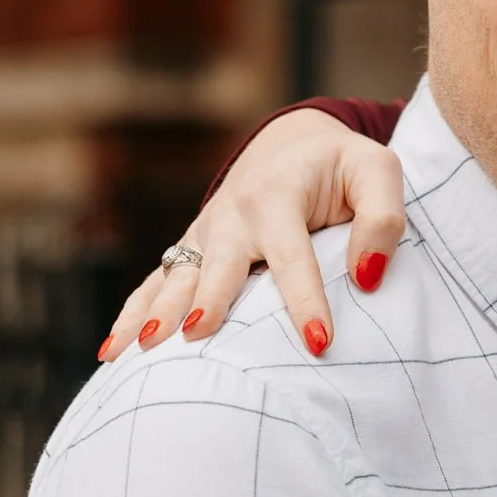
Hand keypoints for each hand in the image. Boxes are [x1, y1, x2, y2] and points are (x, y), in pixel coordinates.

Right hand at [101, 110, 406, 359]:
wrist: (294, 145)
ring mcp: (206, 232)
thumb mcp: (378, 174)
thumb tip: (366, 278)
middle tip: (194, 334)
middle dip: (206, 300)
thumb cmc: (343, 168)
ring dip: (154, 312)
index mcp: (278, 196)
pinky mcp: (193, 249)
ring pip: (175, 277)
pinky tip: (113, 352)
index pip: (293, 256)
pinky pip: (156, 283)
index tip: (319, 344)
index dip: (305, 301)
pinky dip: (133, 313)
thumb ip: (383, 220)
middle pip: (217, 266)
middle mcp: (233, 214)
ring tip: (136, 350)